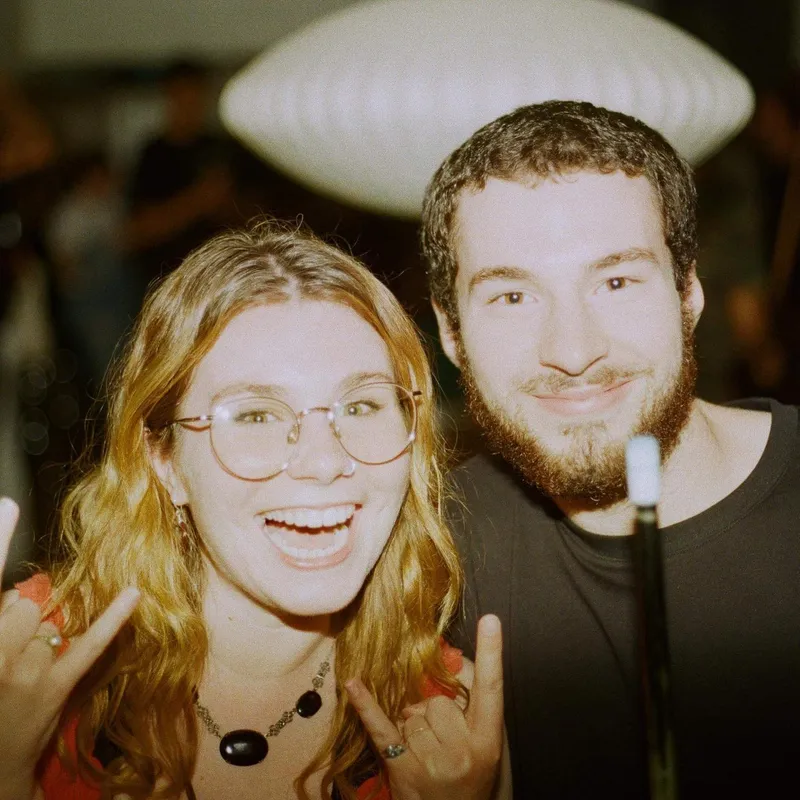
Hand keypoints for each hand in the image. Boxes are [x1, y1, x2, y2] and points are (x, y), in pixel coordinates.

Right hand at [0, 498, 138, 790]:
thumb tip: (20, 598)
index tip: (9, 507)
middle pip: (20, 606)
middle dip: (22, 618)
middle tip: (13, 650)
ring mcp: (24, 672)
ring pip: (45, 622)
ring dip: (43, 634)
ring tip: (24, 670)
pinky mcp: (55, 687)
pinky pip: (88, 644)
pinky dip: (112, 619)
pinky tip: (133, 595)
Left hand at [345, 615, 502, 799]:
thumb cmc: (465, 779)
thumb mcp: (481, 746)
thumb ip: (470, 706)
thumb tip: (448, 663)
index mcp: (487, 741)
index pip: (492, 689)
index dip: (493, 653)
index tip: (491, 620)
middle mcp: (462, 751)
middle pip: (439, 701)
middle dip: (433, 714)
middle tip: (441, 743)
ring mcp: (432, 762)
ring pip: (412, 714)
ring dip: (412, 727)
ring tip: (424, 754)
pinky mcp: (402, 768)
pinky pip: (381, 728)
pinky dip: (366, 705)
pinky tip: (353, 683)